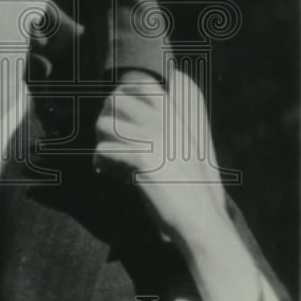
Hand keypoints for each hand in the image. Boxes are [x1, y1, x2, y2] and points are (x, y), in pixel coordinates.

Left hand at [94, 68, 225, 237]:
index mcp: (176, 114)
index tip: (118, 111)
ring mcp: (153, 137)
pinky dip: (100, 162)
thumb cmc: (192, 186)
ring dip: (100, 140)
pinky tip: (107, 171)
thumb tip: (133, 114)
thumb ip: (166, 127)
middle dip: (106, 116)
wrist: (200, 218)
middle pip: (116, 99)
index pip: (142, 82)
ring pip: (104, 124)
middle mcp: (165, 119)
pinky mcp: (142, 158)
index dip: (123, 91)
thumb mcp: (187, 147)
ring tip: (107, 157)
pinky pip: (103, 151)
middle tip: (108, 138)